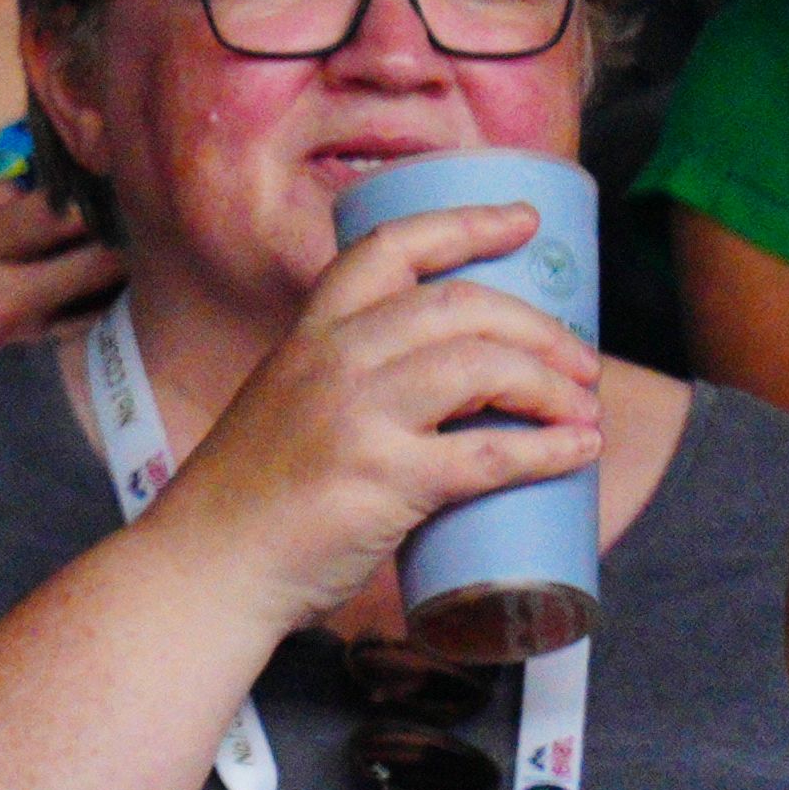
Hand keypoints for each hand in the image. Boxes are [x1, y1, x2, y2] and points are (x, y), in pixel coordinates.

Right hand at [0, 179, 125, 373]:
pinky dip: (105, 295)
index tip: (115, 171)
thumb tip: (47, 184)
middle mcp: (2, 294)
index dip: (95, 192)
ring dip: (122, 267)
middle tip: (143, 206)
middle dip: (124, 231)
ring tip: (139, 236)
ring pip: (100, 295)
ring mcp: (21, 330)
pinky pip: (85, 320)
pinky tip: (118, 274)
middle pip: (96, 260)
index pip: (57, 214)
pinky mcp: (28, 349)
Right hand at [148, 202, 602, 636]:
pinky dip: (546, 449)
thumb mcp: (288, 409)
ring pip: (481, 366)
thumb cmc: (250, 505)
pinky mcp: (381, 481)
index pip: (392, 247)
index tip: (523, 219)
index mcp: (310, 334)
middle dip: (536, 325)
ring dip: (550, 382)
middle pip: (459, 304)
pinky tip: (578, 450)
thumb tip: (438, 400)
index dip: (466, 223)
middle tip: (581, 359)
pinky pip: (487, 453)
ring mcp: (357, 417)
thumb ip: (348, 388)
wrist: (205, 570)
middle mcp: (333, 360)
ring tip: (583, 406)